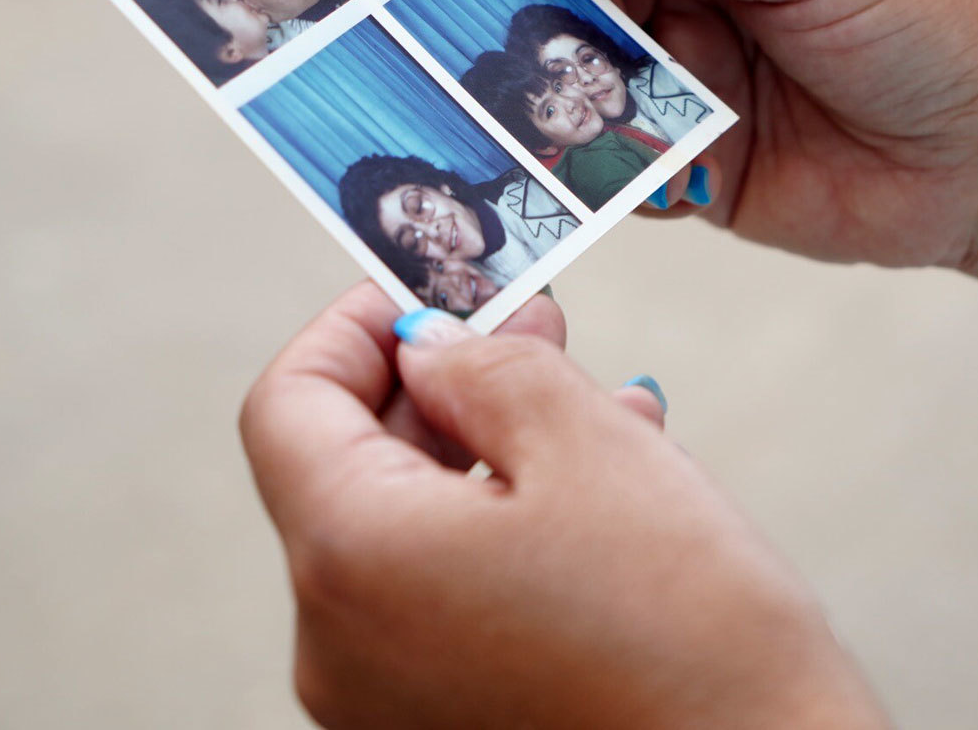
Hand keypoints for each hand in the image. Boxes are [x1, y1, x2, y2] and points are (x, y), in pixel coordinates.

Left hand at [240, 284, 888, 729]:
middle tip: (530, 330)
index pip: (289, 403)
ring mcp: (383, 704)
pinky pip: (442, 602)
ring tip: (596, 412)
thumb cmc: (688, 637)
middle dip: (441, 385)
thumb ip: (489, 368)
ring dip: (486, 455)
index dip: (356, 327)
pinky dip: (499, 534)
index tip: (427, 290)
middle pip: (347, 469)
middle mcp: (338, 647)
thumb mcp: (589, 444)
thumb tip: (434, 343)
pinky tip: (596, 500)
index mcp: (351, 558)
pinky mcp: (440, 727)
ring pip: (407, 533)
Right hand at [510, 0, 977, 283]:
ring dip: (559, 90)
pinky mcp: (690, 157)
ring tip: (582, 109)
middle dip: (532, 7)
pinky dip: (594, 165)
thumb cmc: (944, 18)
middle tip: (534, 45)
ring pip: (568, 67)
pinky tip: (617, 167)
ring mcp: (683, 63)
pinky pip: (606, 157)